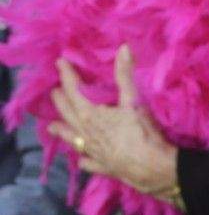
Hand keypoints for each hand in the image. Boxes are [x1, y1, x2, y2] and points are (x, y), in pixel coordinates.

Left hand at [51, 48, 177, 199]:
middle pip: (66, 112)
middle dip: (60, 100)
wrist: (151, 167)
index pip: (73, 89)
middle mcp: (84, 132)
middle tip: (54, 91)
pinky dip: (83, 158)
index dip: (66, 74)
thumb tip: (123, 48)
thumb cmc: (141, 132)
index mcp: (89, 113)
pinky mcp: (101, 165)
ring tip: (52, 127)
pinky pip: (87, 161)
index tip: (59, 62)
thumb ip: (125, 75)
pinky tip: (81, 158)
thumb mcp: (133, 100)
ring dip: (61, 131)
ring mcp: (91, 150)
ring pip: (71, 138)